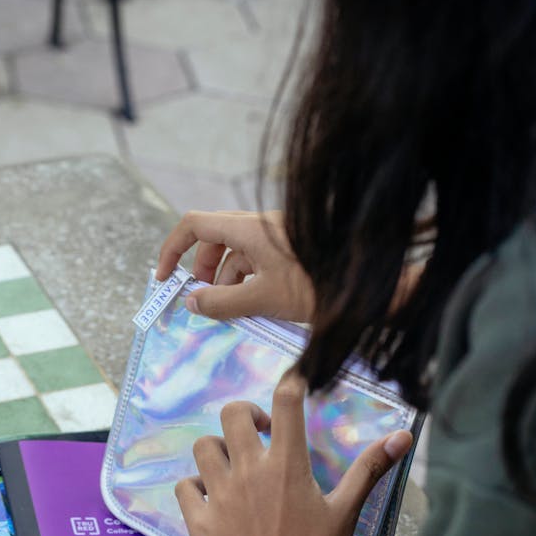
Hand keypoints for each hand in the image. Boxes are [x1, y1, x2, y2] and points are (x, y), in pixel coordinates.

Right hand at [156, 210, 315, 322]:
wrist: (370, 286)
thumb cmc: (317, 287)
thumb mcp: (263, 299)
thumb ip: (222, 302)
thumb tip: (191, 302)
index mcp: (249, 228)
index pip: (194, 225)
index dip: (172, 249)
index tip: (165, 278)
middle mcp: (260, 226)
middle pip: (214, 238)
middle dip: (201, 269)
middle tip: (201, 300)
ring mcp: (277, 236)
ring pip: (237, 252)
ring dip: (225, 279)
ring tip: (231, 310)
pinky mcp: (291, 250)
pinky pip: (257, 260)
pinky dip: (247, 280)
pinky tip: (254, 306)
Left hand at [175, 371, 412, 535]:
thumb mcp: (345, 515)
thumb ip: (369, 471)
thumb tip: (403, 436)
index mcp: (287, 466)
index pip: (286, 403)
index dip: (289, 385)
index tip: (292, 388)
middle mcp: (248, 471)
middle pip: (232, 414)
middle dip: (246, 415)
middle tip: (259, 435)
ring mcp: (219, 495)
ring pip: (203, 447)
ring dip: (218, 449)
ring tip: (233, 468)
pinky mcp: (198, 520)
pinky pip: (184, 486)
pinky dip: (195, 486)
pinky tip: (210, 499)